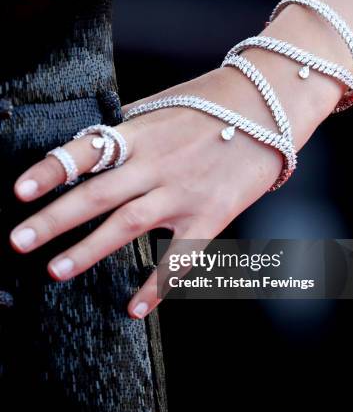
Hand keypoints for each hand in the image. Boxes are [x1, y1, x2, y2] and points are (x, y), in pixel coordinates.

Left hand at [9, 66, 303, 318]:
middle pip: (97, 195)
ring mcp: (183, 193)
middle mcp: (156, 163)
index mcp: (141, 133)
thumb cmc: (215, 103)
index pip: (86, 151)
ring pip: (127, 226)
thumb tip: (94, 140)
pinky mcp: (210, 217)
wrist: (270, 109)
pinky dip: (155, 287)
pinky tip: (133, 309)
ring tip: (56, 270)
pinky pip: (178, 260)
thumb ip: (129, 124)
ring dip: (89, 250)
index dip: (51, 170)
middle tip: (19, 241)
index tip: (20, 191)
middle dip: (54, 220)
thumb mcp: (166, 103)